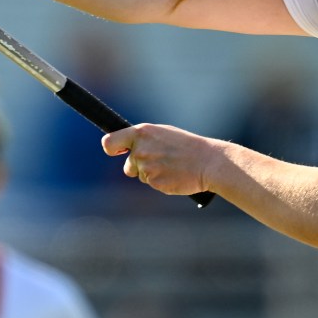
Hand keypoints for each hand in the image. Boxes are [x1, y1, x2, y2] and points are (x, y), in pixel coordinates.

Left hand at [102, 123, 222, 197]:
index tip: (117, 152)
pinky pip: (152, 184)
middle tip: (160, 162)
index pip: (109, 142)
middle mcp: (140, 149)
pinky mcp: (154, 182)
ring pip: (141, 176)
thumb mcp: (164, 134)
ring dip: (152, 174)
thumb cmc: (188, 147)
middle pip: (128, 165)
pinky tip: (175, 174)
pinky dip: (161, 182)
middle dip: (139, 167)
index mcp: (142, 133)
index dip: (111, 149)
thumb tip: (128, 147)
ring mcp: (146, 167)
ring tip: (172, 166)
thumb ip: (144, 140)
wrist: (208, 162)